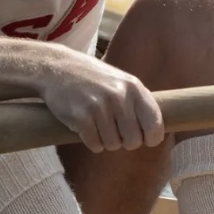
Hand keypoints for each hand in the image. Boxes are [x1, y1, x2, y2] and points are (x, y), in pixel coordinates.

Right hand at [37, 48, 164, 152]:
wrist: (55, 67)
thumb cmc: (91, 77)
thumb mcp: (120, 82)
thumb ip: (137, 103)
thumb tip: (157, 131)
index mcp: (134, 88)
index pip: (155, 127)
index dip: (149, 138)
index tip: (141, 136)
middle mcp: (119, 97)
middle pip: (133, 141)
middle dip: (123, 140)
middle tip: (112, 129)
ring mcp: (99, 107)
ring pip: (113, 145)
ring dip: (105, 140)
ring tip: (96, 123)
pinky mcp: (81, 118)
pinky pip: (95, 145)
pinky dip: (90, 141)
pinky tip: (84, 126)